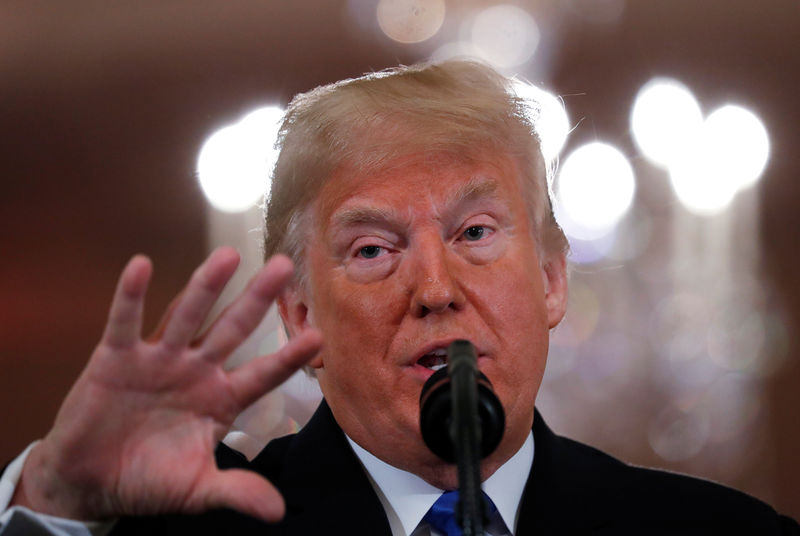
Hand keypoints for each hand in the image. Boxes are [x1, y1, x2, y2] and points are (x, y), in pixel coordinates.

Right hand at [12, 247, 321, 521]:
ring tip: (228, 256)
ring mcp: (158, 359)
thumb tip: (276, 512)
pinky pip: (125, 322)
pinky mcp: (116, 358)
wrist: (90, 481)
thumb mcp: (197, 489)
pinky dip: (131, 295)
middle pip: (233, 329)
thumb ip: (236, 491)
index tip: (319, 337)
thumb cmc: (148, 479)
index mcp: (220, 399)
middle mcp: (196, 370)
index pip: (262, 374)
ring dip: (206, 286)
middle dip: (257, 300)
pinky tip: (141, 266)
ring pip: (186, 315)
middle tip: (282, 266)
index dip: (288, 357)